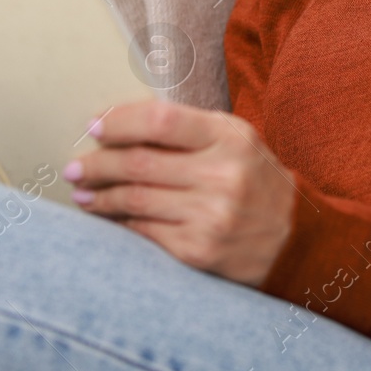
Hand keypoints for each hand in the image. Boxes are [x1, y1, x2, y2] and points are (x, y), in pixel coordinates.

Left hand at [64, 101, 295, 286]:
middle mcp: (222, 175)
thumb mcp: (236, 141)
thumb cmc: (255, 180)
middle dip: (97, 164)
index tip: (93, 126)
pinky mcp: (199, 251)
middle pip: (139, 163)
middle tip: (74, 166)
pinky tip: (107, 216)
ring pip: (134, 200)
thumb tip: (121, 126)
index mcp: (230, 137)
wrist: (295, 239)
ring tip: (83, 191)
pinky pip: (144, 231)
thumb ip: (189, 130)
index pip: (161, 120)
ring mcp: (211, 216)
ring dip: (99, 195)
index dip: (119, 121)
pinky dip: (119, 221)